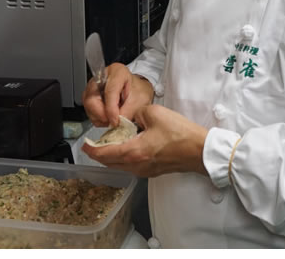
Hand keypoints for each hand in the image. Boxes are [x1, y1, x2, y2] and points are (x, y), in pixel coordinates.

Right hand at [82, 63, 153, 127]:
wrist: (136, 91)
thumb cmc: (138, 91)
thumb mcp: (140, 101)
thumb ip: (128, 111)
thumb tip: (117, 122)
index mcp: (117, 72)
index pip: (109, 91)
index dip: (111, 109)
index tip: (116, 121)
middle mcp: (102, 76)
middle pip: (92, 97)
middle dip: (101, 114)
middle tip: (111, 122)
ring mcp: (93, 85)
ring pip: (88, 104)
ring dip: (98, 117)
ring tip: (111, 120)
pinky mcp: (89, 95)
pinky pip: (88, 109)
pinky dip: (97, 118)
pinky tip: (107, 118)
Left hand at [82, 104, 208, 177]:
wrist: (199, 151)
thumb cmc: (180, 134)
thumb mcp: (154, 113)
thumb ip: (136, 114)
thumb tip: (131, 118)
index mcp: (133, 152)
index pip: (104, 153)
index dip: (91, 150)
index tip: (85, 145)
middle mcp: (136, 165)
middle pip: (110, 163)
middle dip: (100, 153)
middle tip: (94, 143)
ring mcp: (145, 171)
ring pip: (120, 165)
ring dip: (112, 156)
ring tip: (110, 143)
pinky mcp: (153, 171)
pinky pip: (131, 166)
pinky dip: (124, 158)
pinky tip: (128, 146)